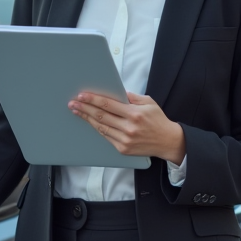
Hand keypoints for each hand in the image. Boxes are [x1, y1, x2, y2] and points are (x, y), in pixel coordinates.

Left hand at [68, 91, 185, 163]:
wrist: (167, 141)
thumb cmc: (158, 120)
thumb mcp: (149, 103)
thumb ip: (131, 97)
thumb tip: (115, 92)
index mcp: (135, 114)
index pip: (109, 104)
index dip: (93, 99)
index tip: (82, 95)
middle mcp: (129, 127)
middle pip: (101, 116)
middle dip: (85, 108)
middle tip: (73, 103)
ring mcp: (125, 140)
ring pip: (101, 127)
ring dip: (87, 118)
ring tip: (77, 111)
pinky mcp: (123, 149)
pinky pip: (106, 136)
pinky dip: (97, 128)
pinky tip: (90, 122)